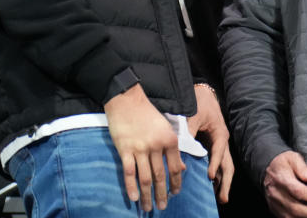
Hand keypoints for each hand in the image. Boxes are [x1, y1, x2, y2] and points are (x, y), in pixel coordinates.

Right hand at [104, 84, 184, 211]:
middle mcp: (156, 145)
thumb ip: (172, 148)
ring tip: (148, 207)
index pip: (175, 167)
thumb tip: (181, 168)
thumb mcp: (165, 128)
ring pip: (145, 178)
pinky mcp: (125, 149)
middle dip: (162, 194)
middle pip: (161, 175)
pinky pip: (129, 172)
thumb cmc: (147, 113)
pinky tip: (134, 198)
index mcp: (169, 139)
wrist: (127, 100)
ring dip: (147, 195)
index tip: (175, 193)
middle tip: (163, 207)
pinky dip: (131, 187)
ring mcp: (140, 148)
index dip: (176, 182)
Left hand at [188, 84, 234, 202]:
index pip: (219, 152)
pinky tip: (213, 184)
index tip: (210, 177)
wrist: (203, 93)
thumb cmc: (199, 103)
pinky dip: (218, 174)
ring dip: (224, 181)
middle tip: (222, 199)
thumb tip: (181, 155)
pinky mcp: (214, 146)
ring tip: (220, 197)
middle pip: (228, 164)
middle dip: (226, 182)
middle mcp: (222, 141)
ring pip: (225, 165)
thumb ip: (187, 135)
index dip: (215, 164)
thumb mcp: (192, 116)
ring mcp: (220, 144)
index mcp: (220, 133)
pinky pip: (218, 162)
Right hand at [263, 151, 306, 217]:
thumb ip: (303, 167)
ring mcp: (274, 203)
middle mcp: (276, 193)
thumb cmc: (283, 163)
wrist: (266, 169)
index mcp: (282, 178)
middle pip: (295, 207)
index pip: (298, 191)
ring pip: (290, 216)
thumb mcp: (293, 158)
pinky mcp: (274, 210)